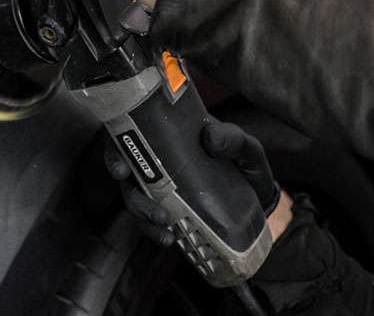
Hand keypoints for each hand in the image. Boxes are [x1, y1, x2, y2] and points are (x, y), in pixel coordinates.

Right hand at [105, 120, 289, 244]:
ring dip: (142, 215)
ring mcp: (159, 186)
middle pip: (127, 173)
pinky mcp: (166, 208)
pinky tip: (168, 238)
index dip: (115, 151)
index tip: (120, 169)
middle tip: (149, 207)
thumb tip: (210, 138)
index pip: (130, 136)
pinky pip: (149, 220)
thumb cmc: (245, 165)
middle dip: (132, 194)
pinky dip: (153, 231)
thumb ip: (234, 140)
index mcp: (167, 135)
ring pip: (134, 199)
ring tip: (164, 228)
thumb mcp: (247, 149)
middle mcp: (156, 159)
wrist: (258, 199)